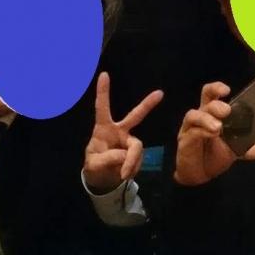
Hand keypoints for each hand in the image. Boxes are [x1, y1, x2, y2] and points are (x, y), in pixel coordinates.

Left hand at [83, 72, 163, 192]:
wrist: (102, 180)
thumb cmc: (94, 166)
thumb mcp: (94, 164)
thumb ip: (107, 159)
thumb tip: (125, 156)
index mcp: (103, 129)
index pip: (102, 108)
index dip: (103, 92)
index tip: (104, 74)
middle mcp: (119, 131)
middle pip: (135, 116)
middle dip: (147, 104)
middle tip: (160, 93)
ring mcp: (129, 141)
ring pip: (136, 148)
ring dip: (131, 162)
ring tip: (123, 174)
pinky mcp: (135, 152)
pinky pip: (138, 160)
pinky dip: (133, 168)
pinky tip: (125, 174)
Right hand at [173, 82, 254, 185]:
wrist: (200, 175)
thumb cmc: (214, 155)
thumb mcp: (234, 151)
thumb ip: (246, 148)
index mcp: (212, 114)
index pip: (212, 94)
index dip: (217, 88)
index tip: (227, 90)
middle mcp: (201, 117)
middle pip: (204, 100)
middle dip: (216, 104)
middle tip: (227, 111)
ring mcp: (191, 128)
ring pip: (194, 115)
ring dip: (207, 119)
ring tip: (218, 128)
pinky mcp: (185, 140)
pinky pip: (192, 132)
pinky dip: (202, 132)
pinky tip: (212, 135)